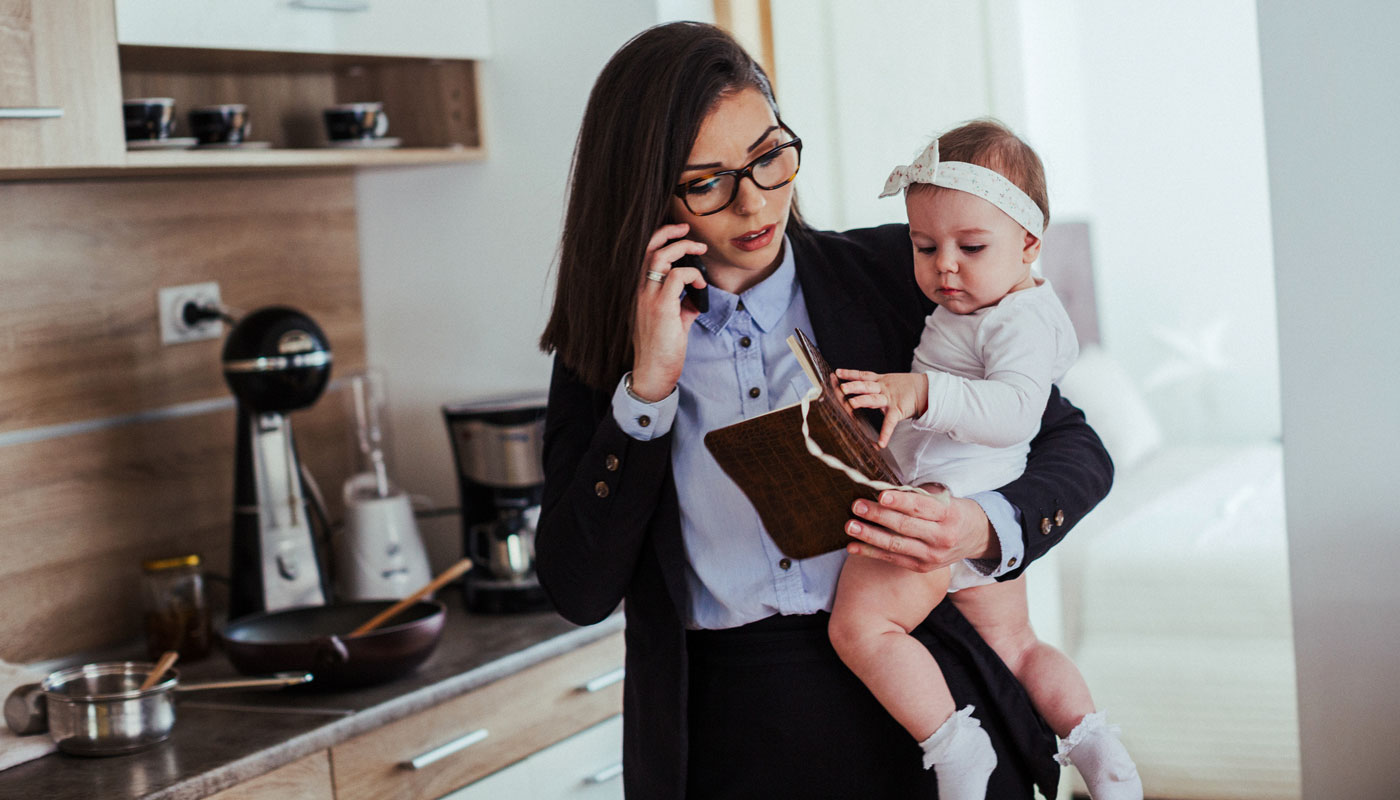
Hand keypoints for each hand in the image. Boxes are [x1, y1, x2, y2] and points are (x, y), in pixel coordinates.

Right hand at [631, 223, 708, 400]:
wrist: (653, 371)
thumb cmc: (661, 349)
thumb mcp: (673, 321)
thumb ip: (681, 305)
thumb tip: (696, 296)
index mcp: (639, 291)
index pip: (643, 254)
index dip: (660, 237)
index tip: (679, 232)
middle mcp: (639, 290)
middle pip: (650, 248)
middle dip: (671, 232)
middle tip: (689, 230)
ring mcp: (647, 297)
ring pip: (661, 256)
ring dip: (684, 247)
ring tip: (700, 250)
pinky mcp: (661, 307)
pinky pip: (678, 276)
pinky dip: (693, 275)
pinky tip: (701, 285)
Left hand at [834, 369, 928, 446]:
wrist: (925, 391)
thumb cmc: (903, 388)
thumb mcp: (888, 382)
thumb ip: (873, 385)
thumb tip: (855, 387)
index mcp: (879, 381)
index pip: (862, 375)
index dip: (850, 373)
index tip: (837, 373)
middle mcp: (883, 388)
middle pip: (866, 386)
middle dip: (854, 386)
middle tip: (842, 387)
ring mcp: (890, 399)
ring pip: (874, 398)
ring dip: (862, 400)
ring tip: (852, 403)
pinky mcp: (897, 410)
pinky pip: (890, 423)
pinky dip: (885, 433)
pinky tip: (880, 443)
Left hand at [844, 487, 998, 571]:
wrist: (977, 537)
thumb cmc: (955, 512)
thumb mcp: (946, 499)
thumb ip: (920, 496)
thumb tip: (884, 489)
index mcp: (948, 514)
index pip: (921, 507)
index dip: (900, 501)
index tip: (880, 495)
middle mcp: (941, 537)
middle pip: (905, 526)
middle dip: (878, 516)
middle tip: (857, 506)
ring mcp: (932, 555)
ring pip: (896, 545)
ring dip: (870, 535)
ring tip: (850, 526)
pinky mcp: (922, 567)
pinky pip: (893, 559)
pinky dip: (871, 552)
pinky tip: (853, 546)